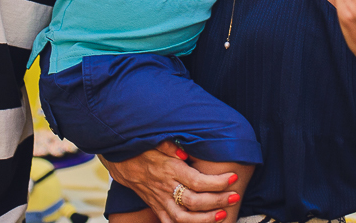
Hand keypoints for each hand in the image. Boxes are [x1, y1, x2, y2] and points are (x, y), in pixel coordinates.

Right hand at [101, 141, 236, 222]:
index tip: (233, 178)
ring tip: (223, 215)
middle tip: (235, 196)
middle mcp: (165, 187)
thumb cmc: (142, 146)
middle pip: (194, 201)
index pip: (197, 181)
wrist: (120, 158)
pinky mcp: (155, 207)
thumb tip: (185, 154)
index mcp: (169, 169)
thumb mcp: (154, 140)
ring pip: (184, 218)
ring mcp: (159, 200)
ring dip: (205, 219)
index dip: (217, 182)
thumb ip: (169, 146)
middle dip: (218, 200)